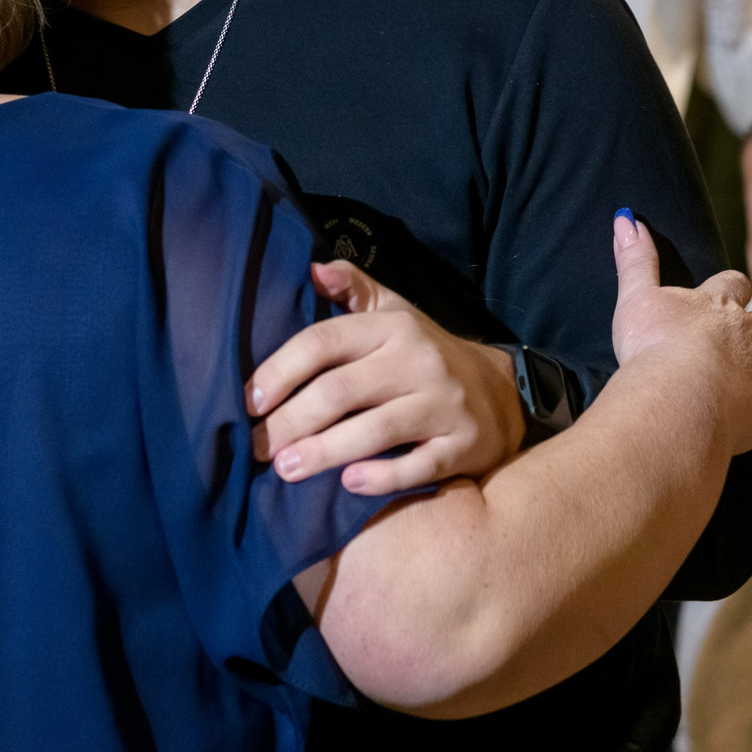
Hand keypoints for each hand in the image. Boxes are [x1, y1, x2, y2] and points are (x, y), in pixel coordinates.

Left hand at [251, 264, 523, 494]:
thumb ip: (353, 288)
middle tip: (258, 448)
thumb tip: (311, 267)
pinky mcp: (463, 445)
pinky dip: (381, 477)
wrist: (501, 393)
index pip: (324, 341)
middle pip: (341, 391)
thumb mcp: (394, 313)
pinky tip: (347, 484)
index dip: (281, 370)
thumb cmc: (425, 355)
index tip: (249, 401)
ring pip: (375, 431)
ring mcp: (443, 404)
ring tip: (285, 470)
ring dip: (323, 453)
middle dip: (291, 422)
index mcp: (392, 327)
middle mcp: (418, 361)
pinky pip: (418, 466)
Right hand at [609, 212, 751, 455]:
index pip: (734, 284)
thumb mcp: (636, 297)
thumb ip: (636, 259)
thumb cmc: (653, 346)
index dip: (731, 289)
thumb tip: (626, 216)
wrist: (678, 400)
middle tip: (735, 345)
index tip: (726, 294)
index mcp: (719, 304)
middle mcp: (749, 335)